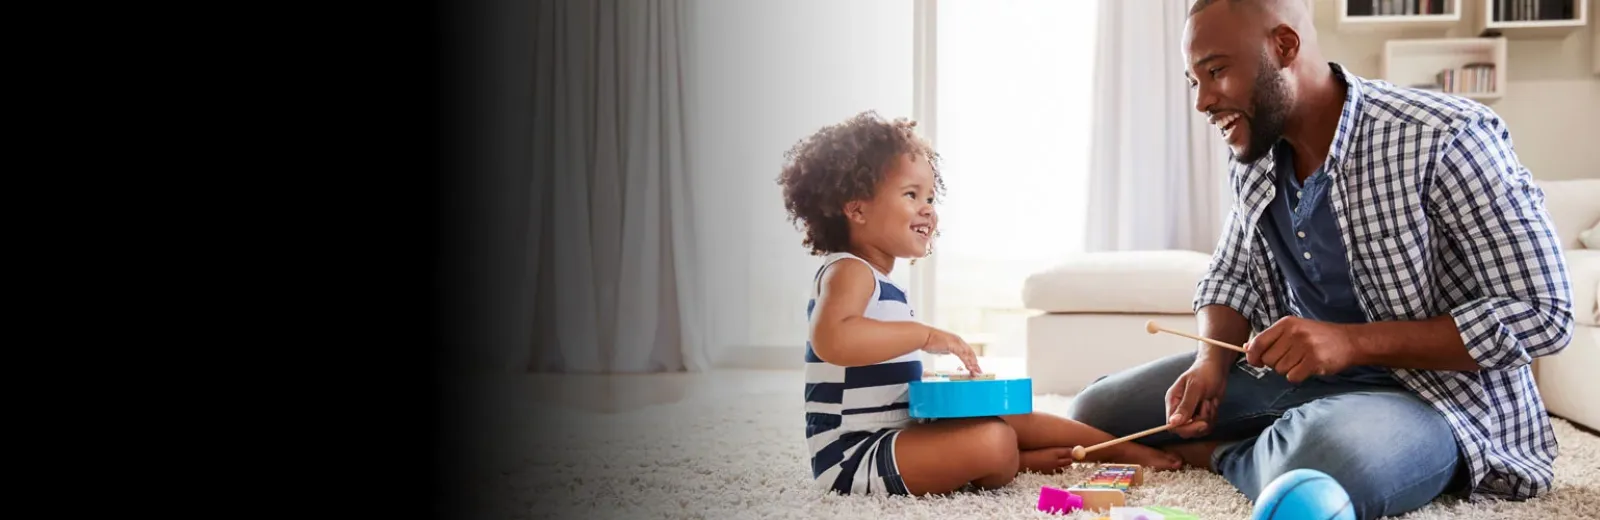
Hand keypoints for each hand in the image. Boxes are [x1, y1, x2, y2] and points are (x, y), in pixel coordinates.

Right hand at [921, 326, 981, 374]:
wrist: (924, 336)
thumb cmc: (929, 341)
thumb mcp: (941, 346)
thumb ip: (946, 349)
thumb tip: (947, 352)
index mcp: (956, 341)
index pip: (967, 351)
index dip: (972, 359)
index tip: (974, 366)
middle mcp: (958, 341)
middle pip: (970, 353)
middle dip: (975, 363)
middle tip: (979, 371)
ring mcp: (956, 343)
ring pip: (968, 354)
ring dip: (973, 364)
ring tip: (976, 372)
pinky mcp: (953, 346)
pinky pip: (963, 355)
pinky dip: (967, 362)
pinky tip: (969, 368)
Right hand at [1165, 357, 1227, 437]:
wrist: (1217, 368)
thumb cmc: (1204, 373)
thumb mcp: (1195, 388)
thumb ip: (1185, 406)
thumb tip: (1173, 422)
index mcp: (1173, 402)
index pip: (1172, 425)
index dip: (1186, 428)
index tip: (1201, 424)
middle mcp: (1180, 410)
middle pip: (1186, 431)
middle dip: (1200, 422)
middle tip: (1207, 404)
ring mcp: (1191, 414)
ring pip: (1199, 430)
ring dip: (1209, 418)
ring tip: (1209, 401)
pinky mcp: (1201, 416)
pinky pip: (1207, 427)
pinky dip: (1213, 417)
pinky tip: (1213, 404)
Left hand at [1245, 316, 1359, 382]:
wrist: (1349, 341)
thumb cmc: (1318, 336)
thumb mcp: (1294, 329)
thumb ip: (1271, 338)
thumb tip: (1246, 348)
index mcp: (1286, 324)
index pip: (1258, 342)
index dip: (1252, 355)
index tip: (1255, 361)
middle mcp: (1294, 333)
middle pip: (1268, 359)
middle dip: (1275, 364)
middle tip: (1290, 359)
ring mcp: (1305, 347)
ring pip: (1280, 370)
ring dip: (1288, 370)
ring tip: (1302, 361)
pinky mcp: (1314, 361)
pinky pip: (1293, 377)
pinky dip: (1297, 376)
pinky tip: (1307, 368)